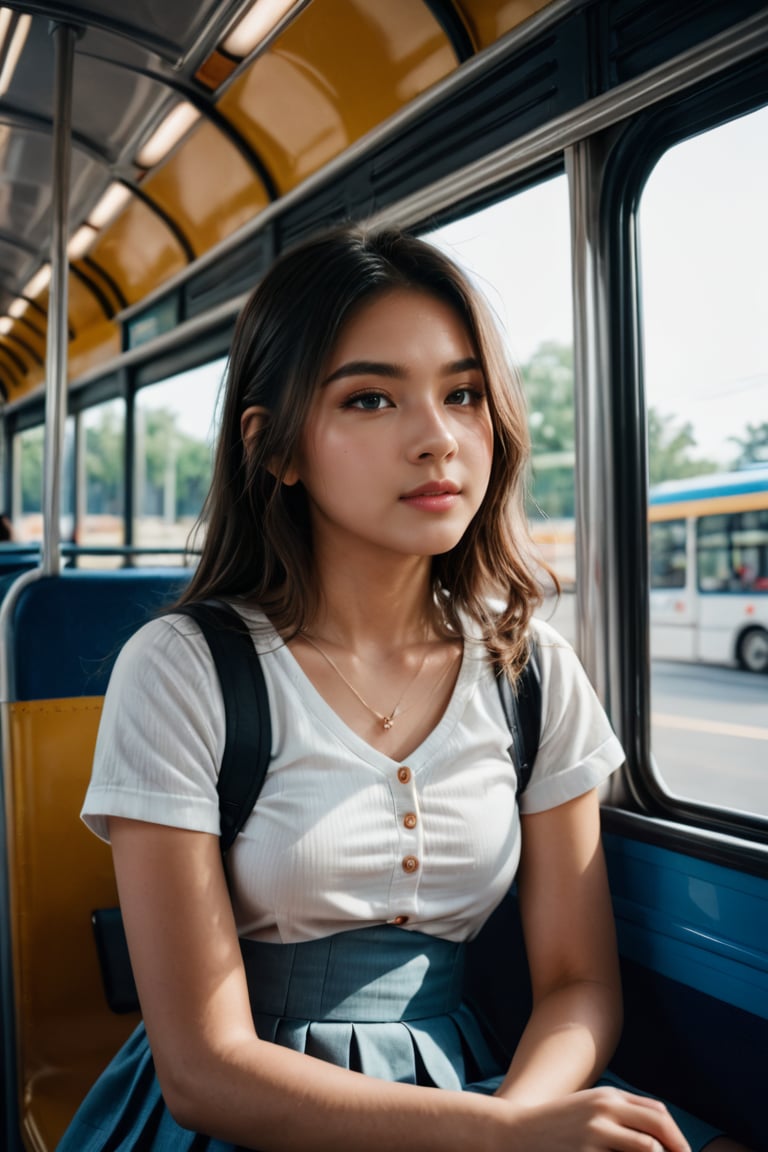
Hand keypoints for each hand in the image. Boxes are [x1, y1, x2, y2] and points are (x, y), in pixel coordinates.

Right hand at [507, 1086, 689, 1151]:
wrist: (516, 1133)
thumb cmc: (556, 1126)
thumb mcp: (588, 1109)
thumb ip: (619, 1114)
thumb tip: (656, 1136)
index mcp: (608, 1097)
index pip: (657, 1114)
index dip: (677, 1137)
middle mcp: (605, 1109)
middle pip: (658, 1128)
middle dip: (679, 1148)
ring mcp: (596, 1132)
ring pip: (648, 1148)